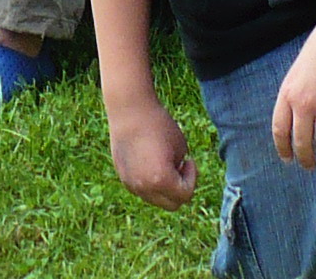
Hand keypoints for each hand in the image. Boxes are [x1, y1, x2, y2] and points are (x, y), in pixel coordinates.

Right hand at [106, 91, 199, 209]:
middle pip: (171, 205)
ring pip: (156, 199)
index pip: (185, 195)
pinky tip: (151, 161)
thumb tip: (177, 183)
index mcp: (161, 180)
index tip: (189, 160)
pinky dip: (151, 183)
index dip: (192, 178)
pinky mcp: (123, 178)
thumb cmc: (159, 125)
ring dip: (165, 188)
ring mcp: (132, 185)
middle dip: (180, 190)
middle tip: (180, 167)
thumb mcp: (181, 147)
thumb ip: (181, 170)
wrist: (129, 110)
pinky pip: (143, 190)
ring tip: (165, 162)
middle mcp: (144, 188)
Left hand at [269, 11, 315, 169]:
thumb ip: (292, 96)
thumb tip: (292, 120)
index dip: (283, 149)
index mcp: (288, 94)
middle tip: (309, 167)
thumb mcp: (295, 73)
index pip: (280, 131)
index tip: (288, 159)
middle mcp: (304, 104)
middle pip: (301, 142)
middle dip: (305, 159)